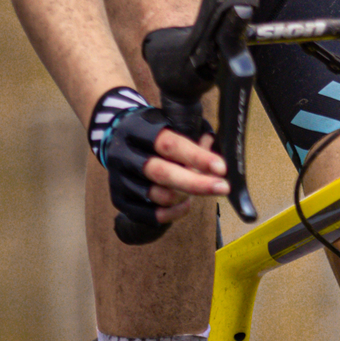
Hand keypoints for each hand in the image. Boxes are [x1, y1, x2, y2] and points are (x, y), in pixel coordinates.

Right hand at [89, 85, 228, 240]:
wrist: (116, 139)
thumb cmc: (152, 134)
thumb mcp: (170, 125)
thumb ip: (192, 137)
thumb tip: (213, 150)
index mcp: (139, 130)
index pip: (170, 145)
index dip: (197, 157)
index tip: (221, 168)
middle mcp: (125, 155)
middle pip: (163, 174)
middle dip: (197, 183)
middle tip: (223, 187)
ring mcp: (119, 179)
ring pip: (160, 196)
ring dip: (185, 195)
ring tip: (196, 187)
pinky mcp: (119, 199)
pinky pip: (153, 215)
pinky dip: (174, 212)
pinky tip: (184, 202)